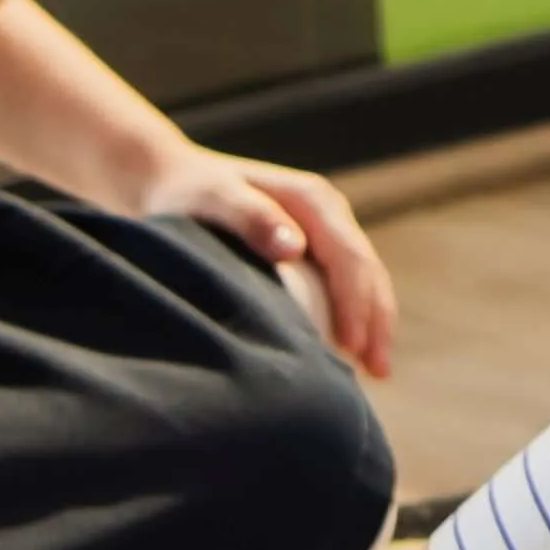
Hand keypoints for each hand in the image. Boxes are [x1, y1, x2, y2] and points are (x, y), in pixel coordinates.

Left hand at [142, 146, 396, 381]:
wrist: (170, 178)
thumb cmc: (188, 191)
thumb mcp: (213, 199)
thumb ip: (253, 219)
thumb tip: (296, 248)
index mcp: (313, 199)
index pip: (349, 257)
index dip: (356, 303)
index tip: (353, 347)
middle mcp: (327, 212)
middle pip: (367, 270)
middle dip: (377, 321)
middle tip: (379, 371)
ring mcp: (324, 229)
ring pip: (365, 278)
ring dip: (374, 322)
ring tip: (376, 370)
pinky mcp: (313, 247)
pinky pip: (345, 283)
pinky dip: (355, 315)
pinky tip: (352, 349)